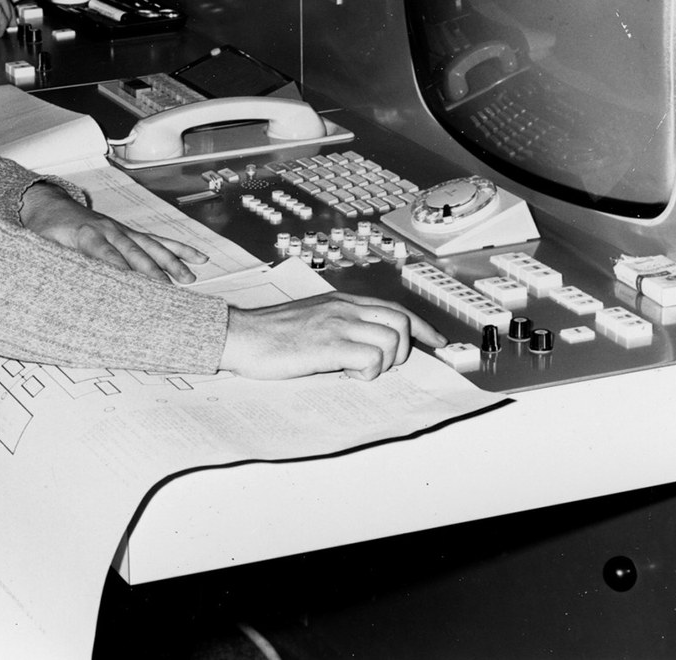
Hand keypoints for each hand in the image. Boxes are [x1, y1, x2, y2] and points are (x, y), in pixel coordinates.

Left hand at [19, 182, 206, 283]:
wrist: (49, 205)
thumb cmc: (45, 229)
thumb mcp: (43, 246)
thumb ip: (55, 263)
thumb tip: (63, 287)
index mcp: (87, 234)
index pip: (107, 256)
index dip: (122, 271)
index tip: (135, 288)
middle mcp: (110, 230)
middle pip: (136, 253)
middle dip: (153, 272)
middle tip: (169, 291)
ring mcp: (122, 230)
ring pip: (152, 246)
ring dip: (172, 263)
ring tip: (190, 279)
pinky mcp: (129, 233)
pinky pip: (157, 241)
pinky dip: (178, 249)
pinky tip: (197, 258)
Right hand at [218, 291, 445, 380]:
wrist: (240, 335)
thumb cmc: (267, 333)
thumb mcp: (308, 318)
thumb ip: (334, 324)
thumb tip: (358, 345)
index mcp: (339, 301)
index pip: (393, 307)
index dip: (420, 326)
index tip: (434, 341)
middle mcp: (343, 308)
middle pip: (400, 320)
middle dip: (406, 348)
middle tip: (389, 366)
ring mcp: (337, 325)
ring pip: (391, 339)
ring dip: (384, 362)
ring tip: (360, 370)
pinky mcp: (328, 345)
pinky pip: (371, 357)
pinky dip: (368, 371)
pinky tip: (347, 374)